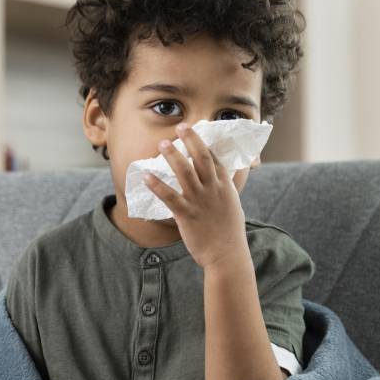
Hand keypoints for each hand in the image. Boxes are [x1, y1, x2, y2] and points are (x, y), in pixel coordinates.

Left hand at [143, 123, 249, 268]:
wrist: (227, 254)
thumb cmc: (230, 232)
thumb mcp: (233, 205)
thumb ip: (225, 190)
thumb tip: (221, 179)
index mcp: (225, 186)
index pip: (215, 159)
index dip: (204, 142)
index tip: (195, 129)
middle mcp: (213, 190)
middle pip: (201, 158)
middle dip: (191, 140)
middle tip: (180, 126)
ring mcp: (200, 201)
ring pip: (184, 172)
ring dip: (172, 156)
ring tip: (162, 143)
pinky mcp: (187, 215)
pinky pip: (169, 197)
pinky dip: (157, 186)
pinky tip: (146, 176)